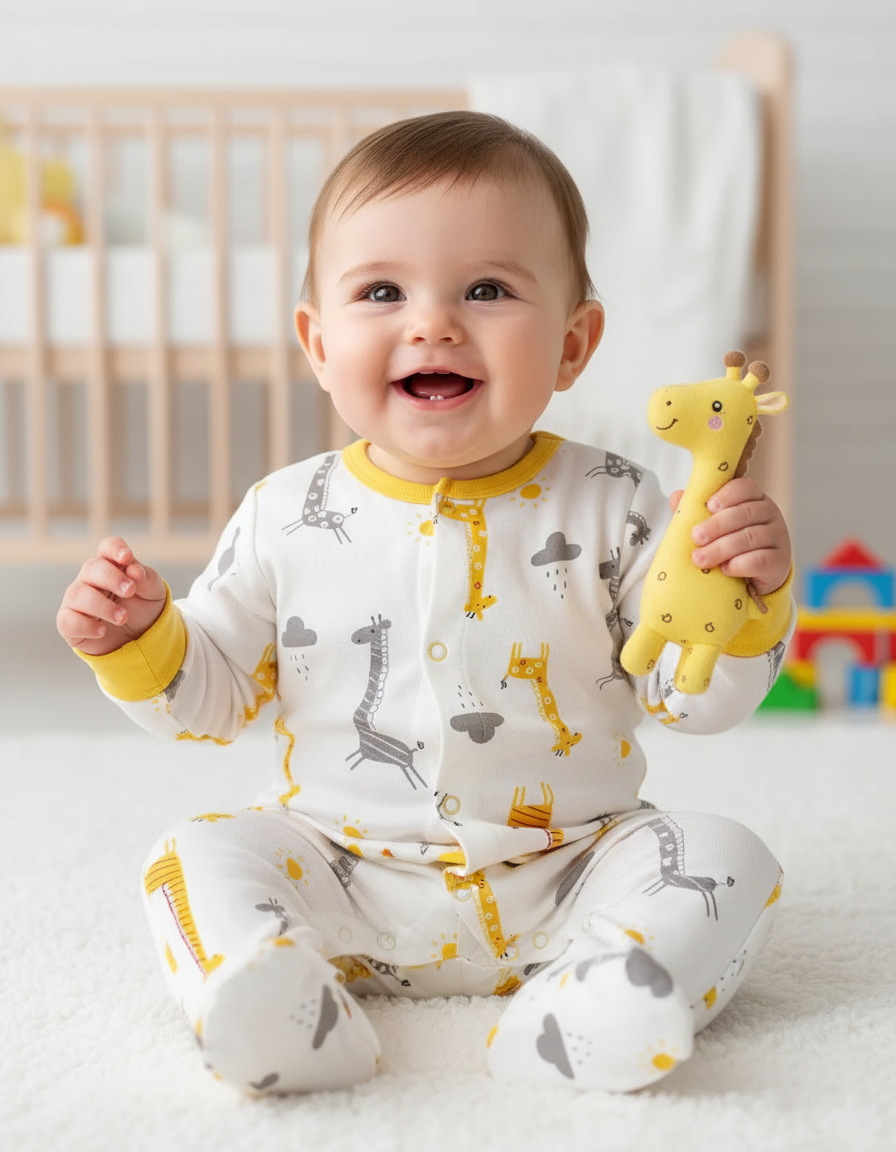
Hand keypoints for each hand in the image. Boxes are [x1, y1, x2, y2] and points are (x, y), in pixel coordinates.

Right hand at [57, 537, 166, 654]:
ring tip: (123, 617)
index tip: (127, 558)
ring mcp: (76, 600)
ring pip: (78, 594)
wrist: (139, 639)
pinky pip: (68, 620)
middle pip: (91, 567)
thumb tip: (133, 570)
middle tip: (130, 591)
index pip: (107, 548)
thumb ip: (146, 578)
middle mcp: (90, 579)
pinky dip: (86, 626)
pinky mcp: (69, 623)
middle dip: (111, 578)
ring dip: (102, 605)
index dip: (115, 549)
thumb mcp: (153, 592)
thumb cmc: (143, 609)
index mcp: (113, 565)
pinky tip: (102, 630)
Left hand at [669, 478, 791, 597]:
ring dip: (721, 548)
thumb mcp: (714, 527)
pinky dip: (740, 565)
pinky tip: (725, 570)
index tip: (708, 506)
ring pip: (750, 537)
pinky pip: (760, 560)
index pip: (745, 487)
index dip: (727, 495)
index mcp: (754, 499)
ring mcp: (778, 536)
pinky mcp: (780, 561)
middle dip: (717, 525)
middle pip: (745, 513)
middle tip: (696, 537)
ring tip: (700, 559)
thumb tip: (676, 496)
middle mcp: (770, 513)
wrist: (754, 578)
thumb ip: (696, 512)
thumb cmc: (731, 545)